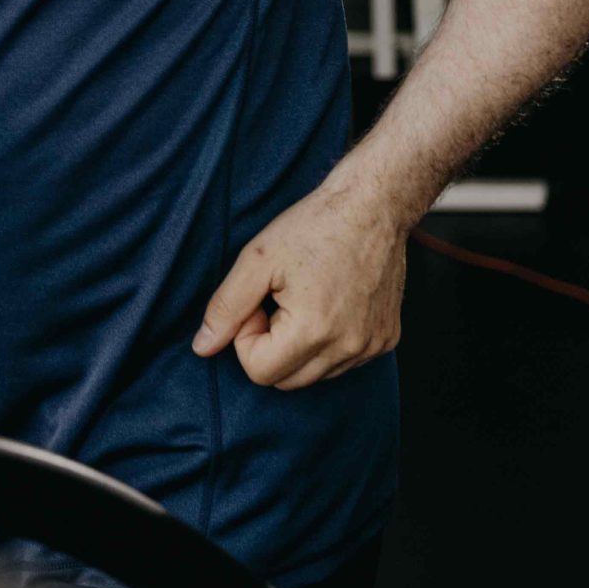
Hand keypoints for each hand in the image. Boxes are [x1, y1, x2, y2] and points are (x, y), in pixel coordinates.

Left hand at [192, 182, 406, 389]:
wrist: (372, 207)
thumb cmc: (314, 226)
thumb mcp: (257, 260)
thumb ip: (226, 308)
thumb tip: (203, 347)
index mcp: (314, 331)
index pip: (259, 371)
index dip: (246, 337)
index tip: (258, 301)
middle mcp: (348, 347)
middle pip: (285, 380)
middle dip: (269, 346)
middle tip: (275, 301)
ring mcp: (371, 347)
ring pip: (314, 376)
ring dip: (297, 347)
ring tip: (301, 300)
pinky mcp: (386, 340)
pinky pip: (342, 362)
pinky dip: (326, 344)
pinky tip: (327, 304)